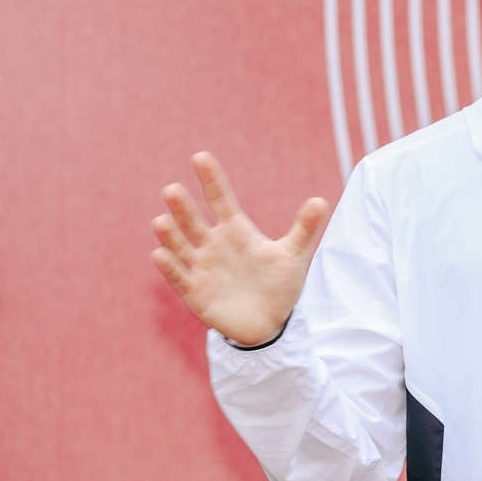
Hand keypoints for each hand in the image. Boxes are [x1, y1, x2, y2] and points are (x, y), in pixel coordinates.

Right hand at [151, 151, 329, 346]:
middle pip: (194, 221)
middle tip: (172, 190)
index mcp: (236, 230)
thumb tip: (321, 201)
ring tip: (161, 221)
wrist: (270, 323)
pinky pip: (179, 277)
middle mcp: (213, 244)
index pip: (220, 198)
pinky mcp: (195, 292)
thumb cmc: (279, 284)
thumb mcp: (293, 255)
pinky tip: (160, 255)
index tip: (200, 157)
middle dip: (183, 207)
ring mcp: (202, 267)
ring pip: (181, 247)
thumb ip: (304, 228)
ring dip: (170, 235)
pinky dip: (170, 267)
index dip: (211, 179)